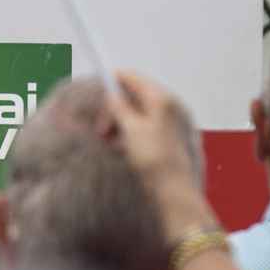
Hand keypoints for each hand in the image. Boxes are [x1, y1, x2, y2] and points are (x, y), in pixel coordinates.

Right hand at [103, 69, 216, 239]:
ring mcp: (171, 122)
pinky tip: (122, 147)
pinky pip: (145, 126)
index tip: (96, 89)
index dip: (113, 81)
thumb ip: (119, 107)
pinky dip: (131, 132)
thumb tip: (112, 94)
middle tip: (101, 128)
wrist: (174, 191)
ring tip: (110, 141)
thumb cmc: (154, 159)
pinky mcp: (170, 137)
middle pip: (135, 96)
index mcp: (161, 99)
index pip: (133, 77)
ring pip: (138, 113)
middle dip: (115, 108)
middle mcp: (170, 106)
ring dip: (121, 122)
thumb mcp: (130, 129)